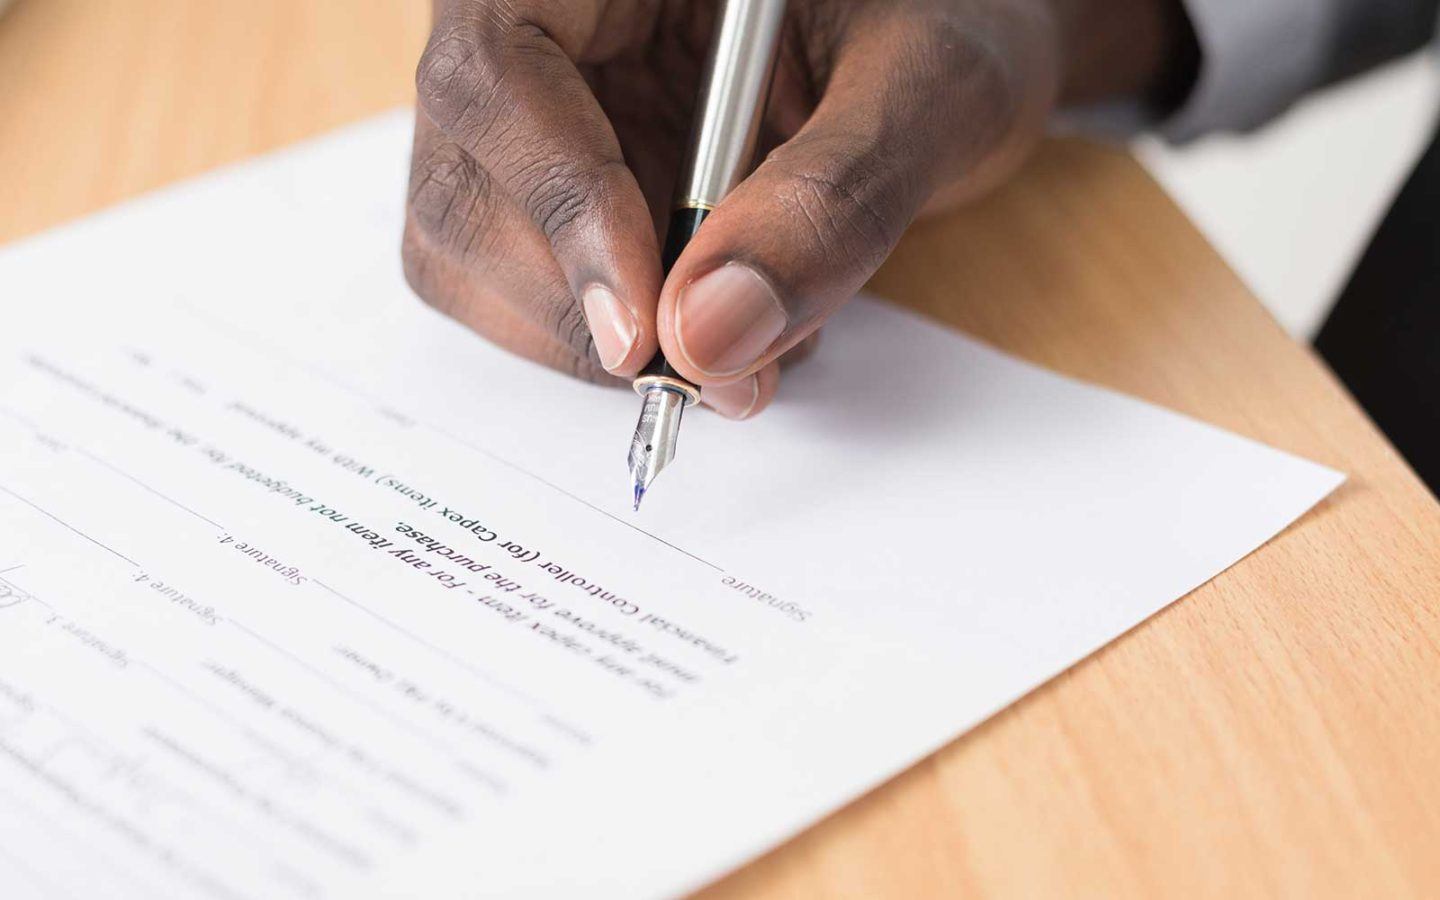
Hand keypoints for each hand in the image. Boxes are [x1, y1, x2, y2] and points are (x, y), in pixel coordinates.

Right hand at [403, 0, 1191, 417]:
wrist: (955, 42)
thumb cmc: (953, 19)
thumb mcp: (931, 86)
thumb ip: (832, 200)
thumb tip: (710, 338)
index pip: (499, 66)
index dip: (558, 204)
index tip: (645, 331)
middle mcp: (547, 23)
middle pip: (461, 177)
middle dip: (575, 305)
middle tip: (710, 374)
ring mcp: (541, 112)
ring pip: (469, 248)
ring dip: (586, 339)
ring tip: (736, 347)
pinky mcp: (556, 185)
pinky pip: (525, 285)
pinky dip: (606, 342)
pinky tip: (709, 324)